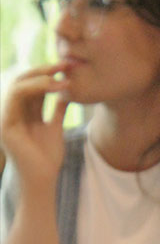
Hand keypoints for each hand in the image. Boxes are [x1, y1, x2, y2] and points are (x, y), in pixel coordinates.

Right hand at [0, 63, 71, 190]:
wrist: (42, 179)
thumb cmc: (48, 158)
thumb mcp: (55, 128)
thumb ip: (57, 111)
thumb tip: (66, 93)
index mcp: (23, 112)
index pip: (33, 86)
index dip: (49, 75)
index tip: (68, 68)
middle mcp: (13, 111)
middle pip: (25, 81)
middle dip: (44, 71)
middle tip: (65, 65)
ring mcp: (7, 115)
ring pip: (19, 85)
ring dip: (41, 77)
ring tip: (60, 75)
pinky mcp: (6, 122)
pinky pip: (16, 96)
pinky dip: (34, 87)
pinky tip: (53, 87)